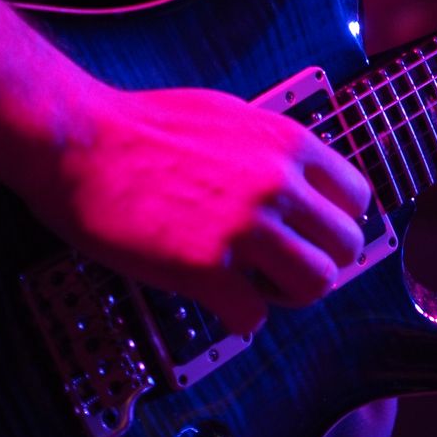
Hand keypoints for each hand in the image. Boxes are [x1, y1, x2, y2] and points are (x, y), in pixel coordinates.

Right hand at [24, 85, 371, 334]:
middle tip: (285, 268)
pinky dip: (241, 319)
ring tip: (258, 288)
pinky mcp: (206, 268)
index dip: (334, 222)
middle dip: (319, 262)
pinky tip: (221, 303)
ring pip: (315, 285)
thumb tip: (302, 183)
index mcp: (290, 145)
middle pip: (346, 248)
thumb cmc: (146, 124)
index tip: (311, 234)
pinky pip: (254, 317)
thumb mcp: (233, 117)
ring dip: (288, 295)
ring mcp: (246, 228)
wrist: (79, 140)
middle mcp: (279, 186)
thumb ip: (276, 152)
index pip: (357, 198)